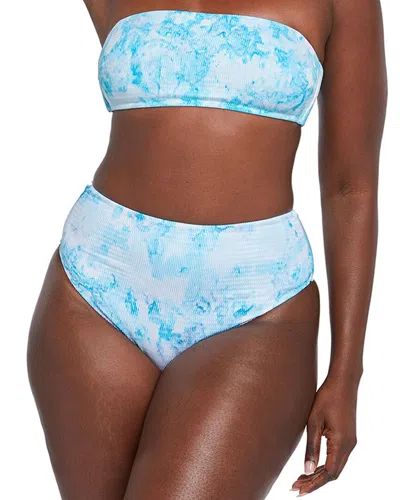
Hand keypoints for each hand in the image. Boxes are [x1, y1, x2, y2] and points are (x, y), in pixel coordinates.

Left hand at [291, 374, 358, 495]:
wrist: (343, 382)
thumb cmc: (326, 398)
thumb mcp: (314, 422)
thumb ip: (311, 447)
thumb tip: (306, 470)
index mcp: (342, 444)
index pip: (329, 473)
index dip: (313, 483)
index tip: (298, 489)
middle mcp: (349, 446)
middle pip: (333, 474)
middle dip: (314, 482)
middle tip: (296, 487)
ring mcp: (350, 442)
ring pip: (336, 466)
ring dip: (319, 475)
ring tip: (301, 479)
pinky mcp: (348, 436)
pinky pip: (337, 457)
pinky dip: (325, 465)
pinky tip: (313, 466)